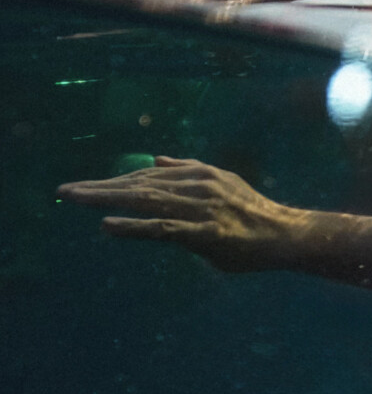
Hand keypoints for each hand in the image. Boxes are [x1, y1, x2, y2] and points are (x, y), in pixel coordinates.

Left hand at [57, 156, 303, 271]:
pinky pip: (162, 228)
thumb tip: (158, 158)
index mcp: (199, 173)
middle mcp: (197, 185)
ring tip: (76, 201)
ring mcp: (200, 208)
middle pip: (139, 184)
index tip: (83, 187)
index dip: (113, 180)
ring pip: (145, 201)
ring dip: (106, 200)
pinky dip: (132, 226)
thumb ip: (189, 171)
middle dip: (99, 188)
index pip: (147, 174)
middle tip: (64, 192)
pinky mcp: (204, 232)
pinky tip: (108, 225)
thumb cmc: (253, 213)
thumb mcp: (222, 182)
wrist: (285, 234)